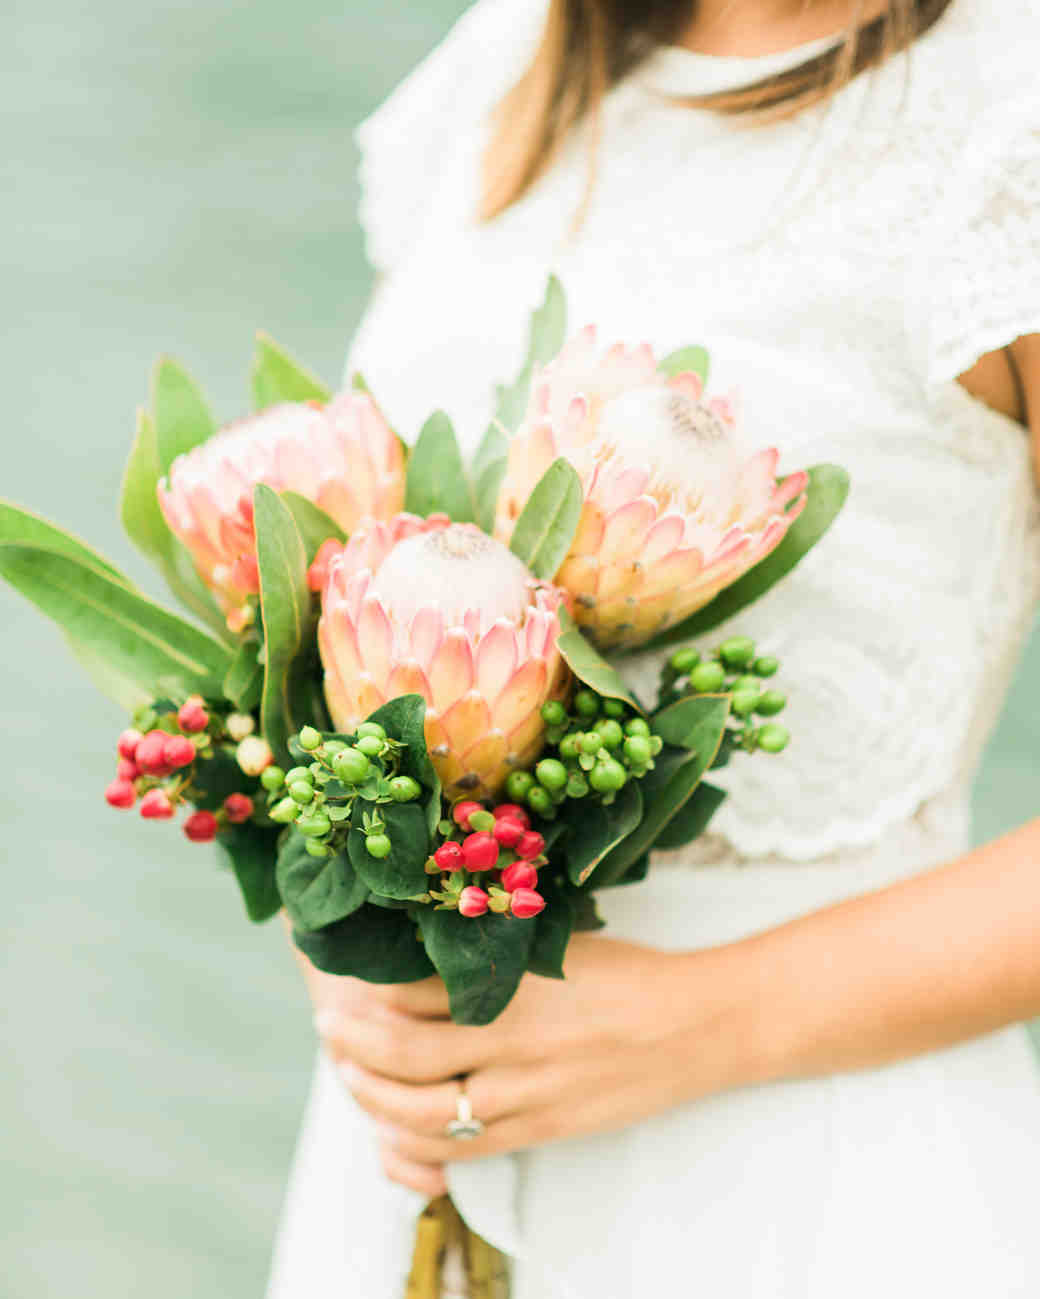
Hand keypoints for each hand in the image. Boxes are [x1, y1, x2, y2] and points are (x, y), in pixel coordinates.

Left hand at [302, 931, 758, 1194]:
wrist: (696, 1027)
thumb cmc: (630, 975)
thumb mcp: (558, 946)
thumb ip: (495, 956)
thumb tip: (429, 953)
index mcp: (515, 986)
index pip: (417, 991)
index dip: (371, 989)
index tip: (347, 977)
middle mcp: (513, 1044)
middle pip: (404, 1054)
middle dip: (354, 1043)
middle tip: (329, 1026)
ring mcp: (526, 1095)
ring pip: (422, 1111)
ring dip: (372, 1095)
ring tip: (349, 1074)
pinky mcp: (539, 1130)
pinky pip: (461, 1148)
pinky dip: (415, 1142)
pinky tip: (392, 1126)